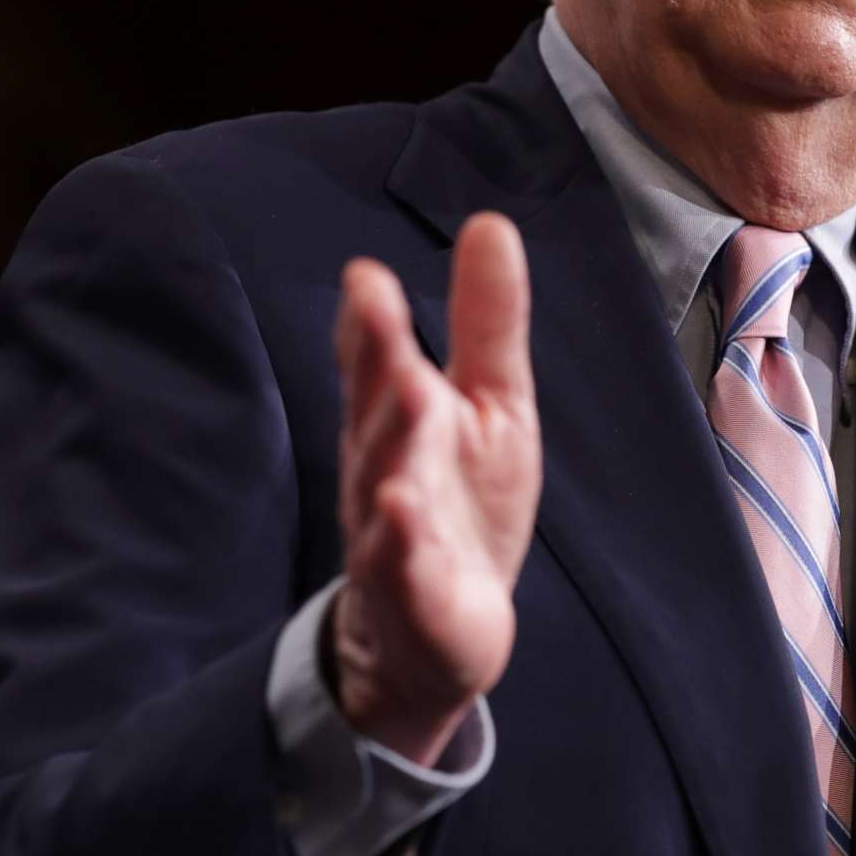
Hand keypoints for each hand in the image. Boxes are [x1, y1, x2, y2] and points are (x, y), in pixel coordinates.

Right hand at [328, 213, 540, 766]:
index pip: (376, 361)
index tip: (366, 274)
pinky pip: (399, 565)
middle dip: (373, 357)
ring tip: (406, 391)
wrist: (440, 634)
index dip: (369, 321)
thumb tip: (488, 220)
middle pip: (375, 407)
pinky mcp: (413, 594)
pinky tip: (400, 509)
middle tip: (373, 303)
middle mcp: (384, 467)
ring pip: (384, 480)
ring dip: (391, 438)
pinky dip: (398, 539)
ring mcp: (391, 533)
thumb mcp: (489, 404)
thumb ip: (485, 321)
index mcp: (398, 417)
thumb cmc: (462, 504)